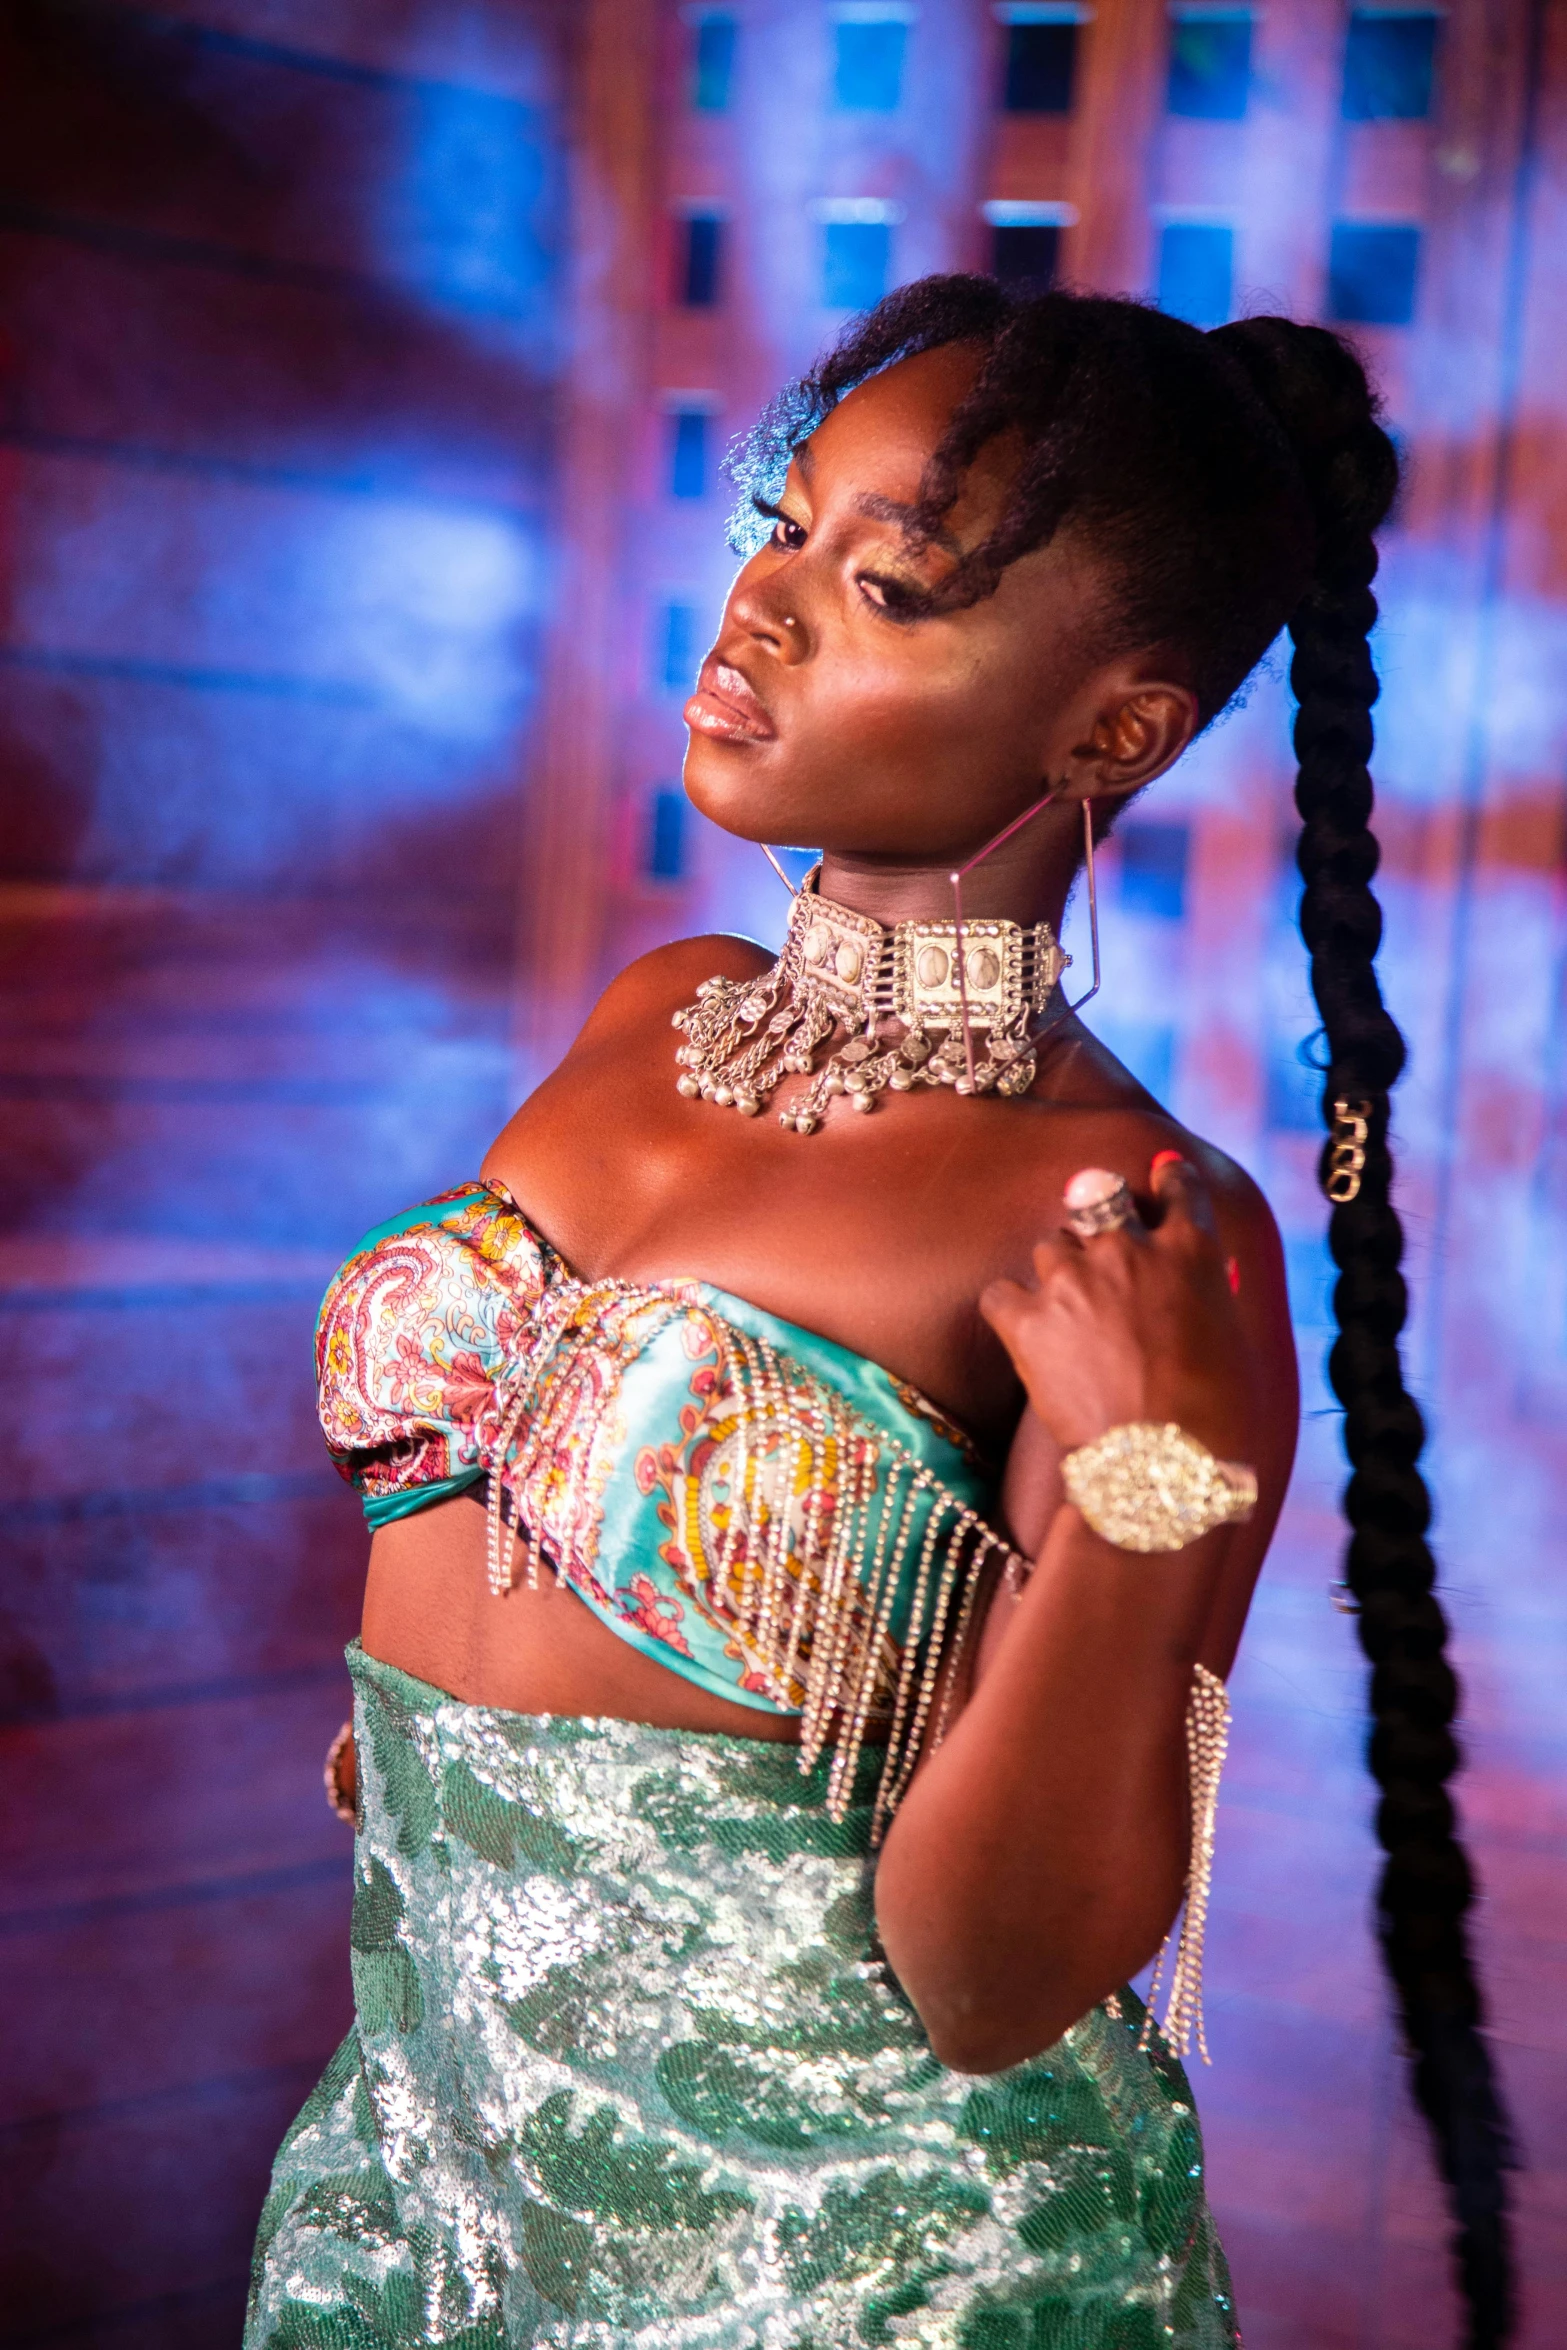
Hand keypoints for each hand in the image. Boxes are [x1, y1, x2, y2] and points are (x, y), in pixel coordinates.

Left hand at [979, 1157, 1247, 1458]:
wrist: (1164, 1468)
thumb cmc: (1217, 1418)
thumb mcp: (1232, 1339)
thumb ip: (1206, 1294)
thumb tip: (1193, 1288)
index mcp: (1191, 1250)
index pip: (1177, 1187)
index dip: (1166, 1179)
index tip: (1159, 1173)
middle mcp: (1130, 1249)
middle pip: (1099, 1202)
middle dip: (1099, 1223)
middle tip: (1100, 1256)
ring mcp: (1074, 1280)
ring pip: (1051, 1246)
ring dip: (1059, 1272)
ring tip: (1066, 1316)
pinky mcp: (1028, 1320)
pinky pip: (1001, 1293)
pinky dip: (1010, 1310)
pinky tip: (1022, 1334)